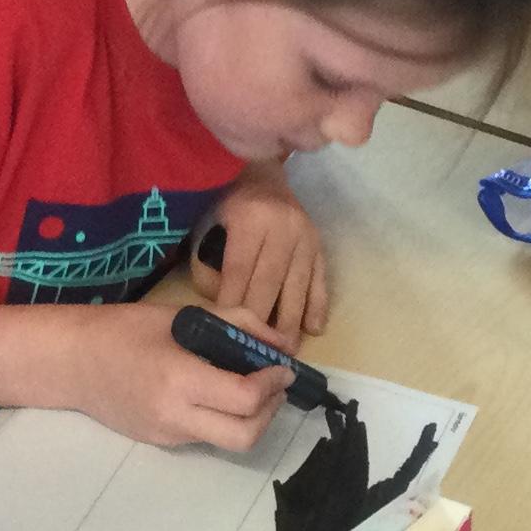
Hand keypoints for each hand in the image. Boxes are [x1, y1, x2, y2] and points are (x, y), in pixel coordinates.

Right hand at [68, 297, 291, 452]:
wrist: (71, 362)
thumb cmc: (125, 329)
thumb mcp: (185, 315)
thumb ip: (239, 324)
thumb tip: (283, 343)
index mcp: (178, 379)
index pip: (244, 398)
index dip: (274, 384)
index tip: (282, 366)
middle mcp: (175, 416)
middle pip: (245, 436)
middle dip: (271, 412)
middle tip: (274, 386)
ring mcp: (167, 435)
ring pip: (229, 441)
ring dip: (252, 418)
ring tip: (250, 388)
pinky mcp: (161, 443)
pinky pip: (206, 436)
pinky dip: (224, 418)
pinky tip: (216, 393)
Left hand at [199, 169, 330, 336]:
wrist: (263, 175)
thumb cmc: (228, 207)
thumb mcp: (209, 227)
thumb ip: (209, 266)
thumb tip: (221, 309)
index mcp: (250, 218)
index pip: (239, 269)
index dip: (233, 302)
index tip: (228, 334)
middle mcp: (283, 227)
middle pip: (270, 281)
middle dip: (263, 321)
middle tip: (257, 354)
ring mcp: (306, 236)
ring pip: (298, 285)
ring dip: (292, 321)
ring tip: (286, 351)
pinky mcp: (320, 245)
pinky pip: (320, 279)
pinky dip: (318, 306)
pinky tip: (314, 330)